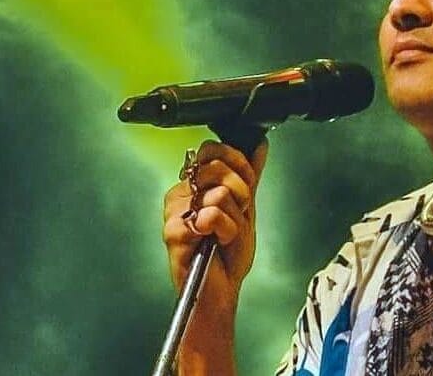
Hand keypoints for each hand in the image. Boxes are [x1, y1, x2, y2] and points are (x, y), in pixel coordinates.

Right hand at [162, 139, 268, 319]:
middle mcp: (181, 193)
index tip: (245, 190)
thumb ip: (250, 175)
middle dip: (240, 192)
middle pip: (217, 166)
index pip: (213, 150)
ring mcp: (174, 211)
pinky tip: (215, 243)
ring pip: (219, 193)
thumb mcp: (246, 208)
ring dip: (233, 219)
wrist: (222, 288)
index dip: (238, 166)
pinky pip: (211, 215)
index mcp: (195, 183)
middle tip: (237, 214)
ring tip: (224, 235)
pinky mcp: (173, 231)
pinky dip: (225, 231)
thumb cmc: (229, 253)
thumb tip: (259, 143)